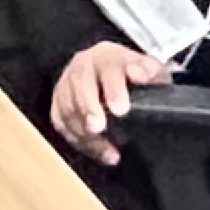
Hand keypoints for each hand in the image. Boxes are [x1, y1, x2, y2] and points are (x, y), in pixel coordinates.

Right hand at [47, 40, 172, 163]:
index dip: (113, 88)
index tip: (120, 109)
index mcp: (107, 56)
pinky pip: (61, 121)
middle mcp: (84, 66)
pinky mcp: (59, 102)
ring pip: (67, 105)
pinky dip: (78, 140)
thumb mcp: (150, 70)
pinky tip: (100, 152)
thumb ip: (149, 71)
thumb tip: (141, 74)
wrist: (114, 75)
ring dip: (83, 130)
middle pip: (80, 84)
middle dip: (88, 108)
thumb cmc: (135, 75)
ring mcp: (68, 83)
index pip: (108, 68)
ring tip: (107, 150)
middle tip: (98, 126)